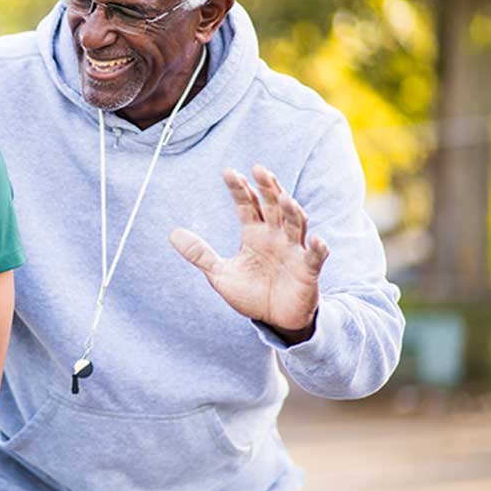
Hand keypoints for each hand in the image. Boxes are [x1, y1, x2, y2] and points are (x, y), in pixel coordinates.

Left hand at [169, 165, 329, 343]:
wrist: (274, 320)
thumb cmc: (250, 293)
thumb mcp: (220, 274)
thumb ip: (200, 254)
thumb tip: (172, 234)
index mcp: (254, 233)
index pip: (247, 204)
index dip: (240, 189)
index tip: (229, 172)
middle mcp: (275, 236)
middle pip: (273, 206)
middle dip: (268, 188)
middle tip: (259, 170)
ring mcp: (293, 251)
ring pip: (295, 224)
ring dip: (291, 211)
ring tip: (284, 198)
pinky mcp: (308, 270)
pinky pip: (314, 257)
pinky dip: (317, 248)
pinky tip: (316, 239)